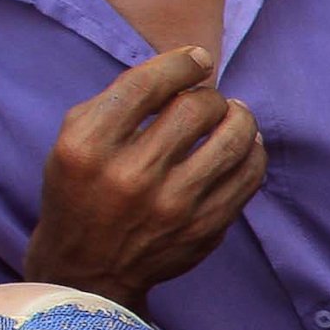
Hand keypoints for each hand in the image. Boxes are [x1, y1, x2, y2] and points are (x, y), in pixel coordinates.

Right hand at [22, 45, 265, 310]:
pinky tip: (244, 143)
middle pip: (196, 108)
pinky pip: (249, 174)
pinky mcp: (206, 228)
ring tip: (232, 114)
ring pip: (233, 139)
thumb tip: (192, 66)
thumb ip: (122, 99)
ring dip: (239, 116)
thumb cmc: (82, 188)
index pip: (146, 86)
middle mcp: (130, 176)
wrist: (88, 268)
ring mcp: (173, 206)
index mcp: (88, 147)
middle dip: (208, 94)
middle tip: (206, 99)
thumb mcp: (77, 138)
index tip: (198, 61)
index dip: (181, 64)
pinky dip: (252, 150)